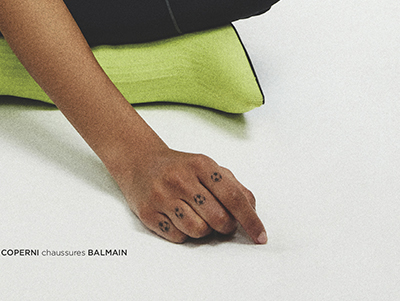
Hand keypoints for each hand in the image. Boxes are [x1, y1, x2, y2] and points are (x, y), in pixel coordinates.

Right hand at [121, 148, 266, 244]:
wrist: (140, 161)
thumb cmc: (180, 168)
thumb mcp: (207, 167)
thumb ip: (233, 186)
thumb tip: (251, 210)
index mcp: (201, 165)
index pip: (233, 196)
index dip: (250, 219)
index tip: (260, 236)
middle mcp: (180, 178)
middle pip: (218, 219)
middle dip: (224, 226)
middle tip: (219, 220)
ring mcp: (162, 195)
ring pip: (198, 231)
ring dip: (203, 230)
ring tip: (195, 216)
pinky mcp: (148, 213)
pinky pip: (178, 237)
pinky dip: (183, 234)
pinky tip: (177, 218)